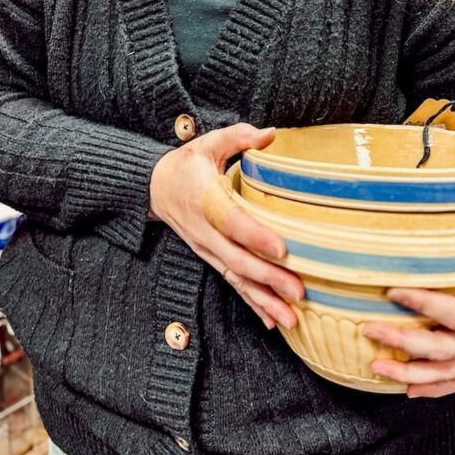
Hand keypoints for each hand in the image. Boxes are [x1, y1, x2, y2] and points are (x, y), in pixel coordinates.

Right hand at [150, 123, 302, 329]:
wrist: (155, 188)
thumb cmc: (188, 164)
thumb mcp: (208, 143)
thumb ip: (239, 137)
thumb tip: (271, 134)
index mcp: (205, 199)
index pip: (231, 221)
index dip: (255, 236)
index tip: (281, 248)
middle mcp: (205, 231)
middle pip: (237, 259)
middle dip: (269, 278)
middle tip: (299, 291)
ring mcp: (207, 249)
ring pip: (237, 279)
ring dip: (265, 300)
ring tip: (292, 318)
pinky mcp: (212, 258)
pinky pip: (233, 284)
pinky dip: (253, 304)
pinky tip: (273, 321)